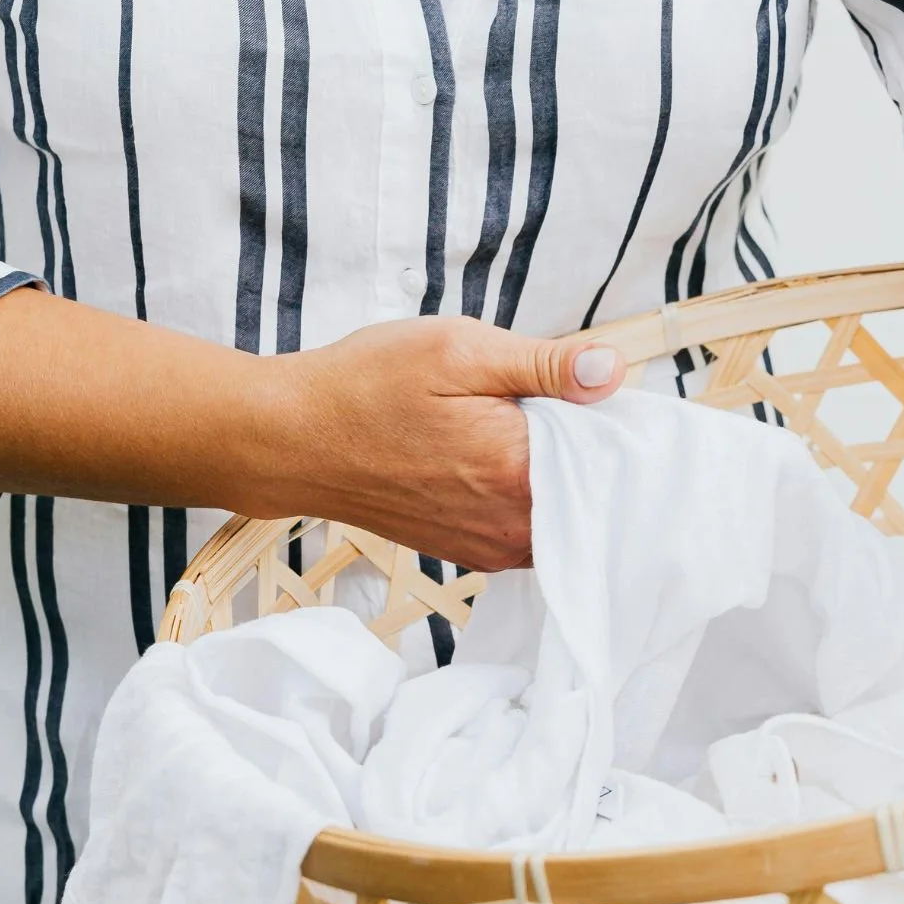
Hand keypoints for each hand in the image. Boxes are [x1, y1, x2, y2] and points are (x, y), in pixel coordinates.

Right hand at [250, 316, 621, 569]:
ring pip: (564, 510)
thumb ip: (545, 365)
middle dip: (587, 445)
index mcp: (519, 467)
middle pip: (593, 486)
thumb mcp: (458, 350)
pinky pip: (531, 528)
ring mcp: (493, 547)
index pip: (610, 450)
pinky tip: (498, 459)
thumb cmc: (366, 386)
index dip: (609, 413)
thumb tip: (612, 371)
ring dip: (558, 473)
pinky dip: (531, 495)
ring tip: (518, 428)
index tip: (588, 387)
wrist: (292, 441)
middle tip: (549, 400)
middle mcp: (513, 523)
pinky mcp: (472, 553)